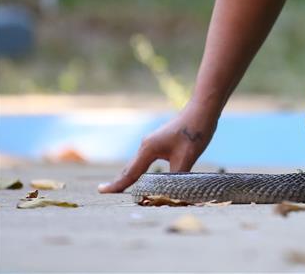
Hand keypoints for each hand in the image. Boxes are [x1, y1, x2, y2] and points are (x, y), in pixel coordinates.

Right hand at [97, 103, 217, 193]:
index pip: (131, 173)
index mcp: (149, 149)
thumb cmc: (195, 132)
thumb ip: (176, 177)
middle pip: (130, 168)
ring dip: (129, 176)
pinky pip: (145, 160)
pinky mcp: (160, 142)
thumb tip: (173, 195)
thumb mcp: (187, 157)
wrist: (203, 110)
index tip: (101, 192)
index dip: (117, 185)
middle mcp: (146, 145)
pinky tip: (140, 175)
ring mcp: (152, 143)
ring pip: (137, 163)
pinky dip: (139, 169)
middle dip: (119, 181)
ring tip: (118, 187)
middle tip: (104, 192)